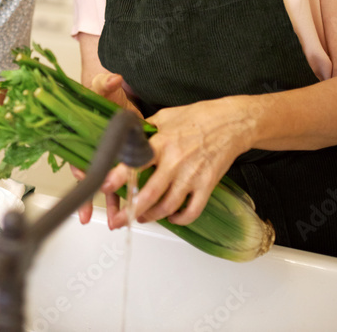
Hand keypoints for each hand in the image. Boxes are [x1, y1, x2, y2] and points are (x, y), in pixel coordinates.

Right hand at [71, 72, 143, 226]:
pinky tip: (129, 211)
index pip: (80, 155)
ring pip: (106, 185)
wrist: (116, 97)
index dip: (80, 169)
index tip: (82, 179)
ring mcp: (109, 157)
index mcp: (87, 135)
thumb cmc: (105, 93)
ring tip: (113, 221)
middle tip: (88, 214)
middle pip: (91, 177)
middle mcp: (96, 149)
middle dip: (89, 197)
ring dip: (108, 204)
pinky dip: (124, 197)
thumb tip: (113, 79)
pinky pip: (122, 183)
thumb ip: (105, 83)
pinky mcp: (124, 161)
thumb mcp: (103, 86)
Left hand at [103, 96, 255, 227]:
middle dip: (130, 211)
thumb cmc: (199, 117)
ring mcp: (192, 175)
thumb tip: (125, 137)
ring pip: (168, 206)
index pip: (135, 162)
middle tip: (118, 220)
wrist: (232, 123)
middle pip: (149, 193)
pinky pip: (193, 210)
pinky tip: (172, 218)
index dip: (117, 177)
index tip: (104, 186)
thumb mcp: (165, 117)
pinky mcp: (207, 185)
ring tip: (141, 217)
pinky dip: (181, 219)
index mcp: (161, 142)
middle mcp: (175, 161)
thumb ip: (145, 129)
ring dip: (152, 216)